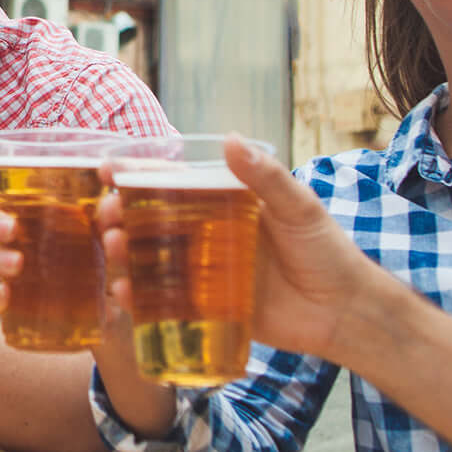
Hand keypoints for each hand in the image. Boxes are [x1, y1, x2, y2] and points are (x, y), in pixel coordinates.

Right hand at [0, 159, 166, 432]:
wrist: (121, 313)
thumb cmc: (112, 256)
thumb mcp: (115, 230)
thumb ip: (111, 211)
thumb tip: (109, 187)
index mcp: (31, 206)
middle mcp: (11, 235)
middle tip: (12, 228)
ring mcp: (8, 269)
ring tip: (17, 264)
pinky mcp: (14, 304)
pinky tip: (6, 297)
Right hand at [95, 137, 387, 360]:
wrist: (344, 312)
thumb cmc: (326, 252)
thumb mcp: (298, 208)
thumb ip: (266, 178)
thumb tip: (230, 139)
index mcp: (225, 202)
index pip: (174, 182)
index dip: (138, 174)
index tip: (107, 168)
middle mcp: (208, 234)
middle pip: (151, 220)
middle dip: (121, 215)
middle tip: (106, 216)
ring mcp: (204, 273)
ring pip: (151, 259)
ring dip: (123, 253)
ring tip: (113, 248)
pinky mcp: (207, 309)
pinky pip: (165, 301)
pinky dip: (139, 297)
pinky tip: (122, 294)